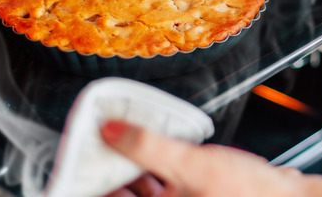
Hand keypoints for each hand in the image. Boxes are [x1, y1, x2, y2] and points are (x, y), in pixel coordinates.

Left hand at [100, 120, 305, 196]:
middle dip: (109, 173)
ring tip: (120, 144)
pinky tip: (154, 153)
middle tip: (96, 147)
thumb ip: (147, 147)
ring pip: (140, 193)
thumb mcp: (189, 164)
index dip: (89, 183)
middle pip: (122, 195)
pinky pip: (160, 188)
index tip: (76, 165)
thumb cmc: (245, 193)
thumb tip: (110, 131)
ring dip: (129, 171)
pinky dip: (152, 172)